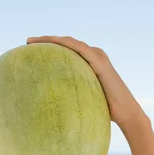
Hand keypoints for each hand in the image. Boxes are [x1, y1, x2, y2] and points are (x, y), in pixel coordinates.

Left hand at [26, 35, 148, 133]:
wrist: (126, 114)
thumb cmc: (105, 112)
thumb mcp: (84, 101)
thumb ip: (72, 97)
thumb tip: (51, 108)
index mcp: (90, 63)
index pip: (66, 51)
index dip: (49, 48)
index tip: (31, 50)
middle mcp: (94, 56)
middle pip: (66, 44)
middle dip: (46, 41)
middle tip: (27, 42)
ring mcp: (98, 57)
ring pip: (70, 43)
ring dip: (51, 39)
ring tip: (32, 41)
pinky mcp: (100, 62)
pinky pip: (79, 49)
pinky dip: (65, 45)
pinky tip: (51, 43)